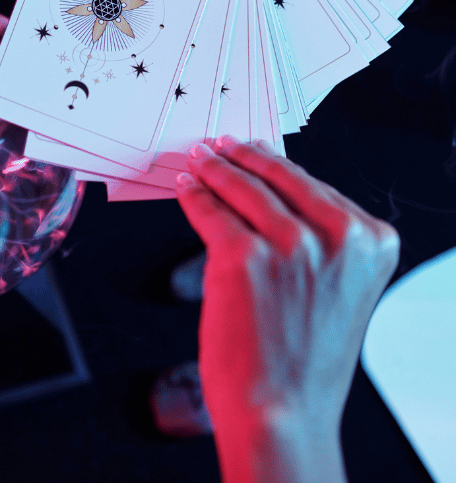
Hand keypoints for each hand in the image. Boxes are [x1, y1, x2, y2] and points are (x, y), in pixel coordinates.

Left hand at [176, 137, 398, 481]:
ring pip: (241, 187)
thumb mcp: (334, 286)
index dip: (273, 162)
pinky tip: (187, 187)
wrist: (282, 413)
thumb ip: (317, 239)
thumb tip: (268, 189)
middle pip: (277, 176)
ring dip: (214, 168)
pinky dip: (194, 196)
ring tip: (198, 159)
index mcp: (370, 241)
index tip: (251, 148)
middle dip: (241, 156)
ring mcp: (292, 245)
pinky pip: (210, 211)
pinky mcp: (244, 255)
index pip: (312, 184)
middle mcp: (338, 237)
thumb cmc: (303, 357)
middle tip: (219, 144)